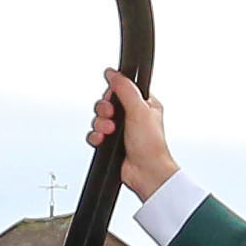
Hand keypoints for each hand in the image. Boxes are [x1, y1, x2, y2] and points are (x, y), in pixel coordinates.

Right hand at [89, 71, 177, 199]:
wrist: (146, 172)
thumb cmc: (150, 145)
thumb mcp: (139, 109)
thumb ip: (125, 88)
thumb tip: (113, 73)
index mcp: (143, 104)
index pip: (121, 89)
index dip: (113, 93)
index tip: (114, 100)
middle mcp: (132, 116)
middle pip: (107, 103)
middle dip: (104, 111)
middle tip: (112, 117)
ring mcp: (121, 130)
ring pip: (99, 119)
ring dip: (101, 125)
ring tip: (110, 132)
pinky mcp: (111, 143)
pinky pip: (95, 134)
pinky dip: (96, 137)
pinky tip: (103, 141)